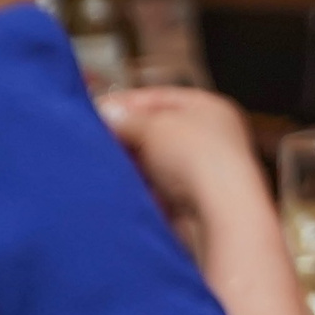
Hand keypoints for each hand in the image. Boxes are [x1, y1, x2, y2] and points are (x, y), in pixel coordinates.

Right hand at [95, 87, 266, 242]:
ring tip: (106, 164)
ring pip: (153, 161)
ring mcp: (203, 171)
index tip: (94, 112)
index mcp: (210, 108)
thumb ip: (127, 118)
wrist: (220, 215)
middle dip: (126, 135)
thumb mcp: (153, 125)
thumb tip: (110, 115)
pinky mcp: (193, 202)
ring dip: (131, 162)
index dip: (125, 103)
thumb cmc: (198, 160)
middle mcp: (211, 138)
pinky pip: (156, 189)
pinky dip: (139, 186)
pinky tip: (123, 187)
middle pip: (155, 130)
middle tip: (95, 138)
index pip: (158, 98)